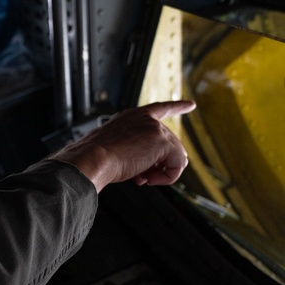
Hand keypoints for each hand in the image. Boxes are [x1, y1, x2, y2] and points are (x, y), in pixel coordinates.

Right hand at [49, 101, 196, 192]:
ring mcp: (154, 128)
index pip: (159, 109)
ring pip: (175, 155)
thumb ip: (137, 153)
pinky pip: (178, 164)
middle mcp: (145, 118)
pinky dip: (167, 177)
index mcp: (132, 117)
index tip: (191, 104)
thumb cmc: (98, 158)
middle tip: (143, 178)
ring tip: (144, 180)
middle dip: (159, 165)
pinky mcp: (161, 141)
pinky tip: (149, 180)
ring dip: (162, 173)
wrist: (93, 158)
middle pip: (169, 144)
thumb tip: (155, 170)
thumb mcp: (116, 150)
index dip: (177, 107)